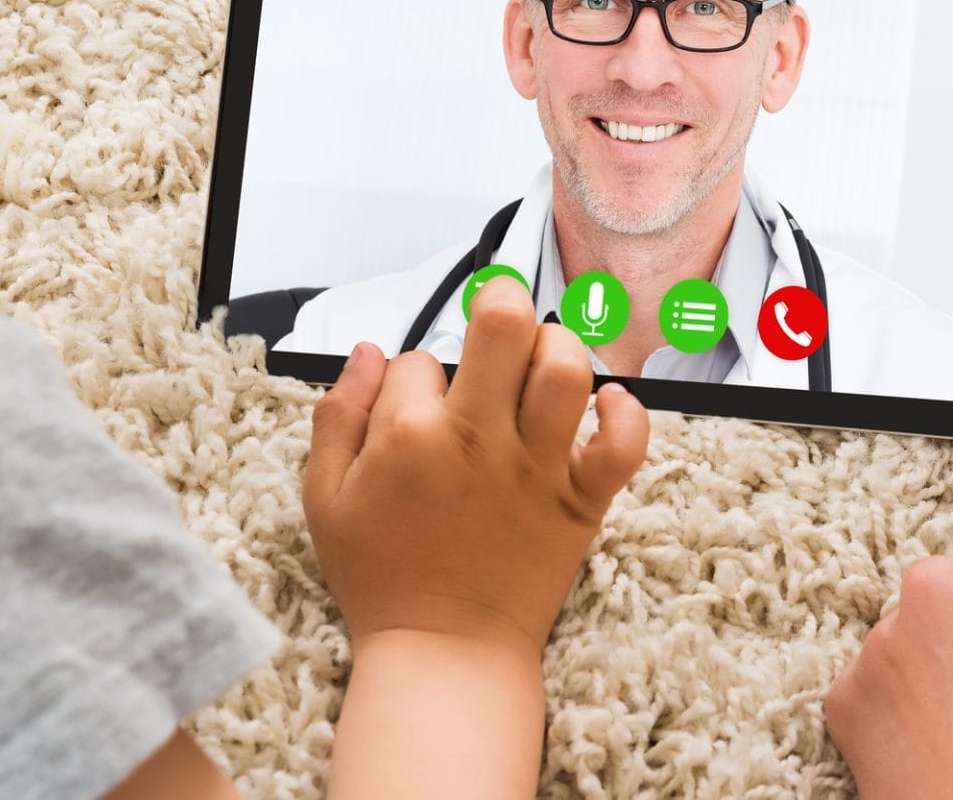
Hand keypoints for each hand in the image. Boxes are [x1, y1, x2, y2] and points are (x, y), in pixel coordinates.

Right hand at [303, 275, 649, 656]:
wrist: (443, 653)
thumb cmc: (385, 578)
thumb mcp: (326, 498)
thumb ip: (338, 417)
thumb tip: (370, 353)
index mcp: (408, 436)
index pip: (416, 359)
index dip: (411, 375)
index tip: (413, 408)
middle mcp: (477, 440)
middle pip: (503, 326)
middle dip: (500, 299)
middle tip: (496, 316)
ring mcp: (534, 468)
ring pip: (565, 368)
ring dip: (558, 346)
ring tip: (541, 363)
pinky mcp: (580, 500)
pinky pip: (622, 443)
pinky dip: (626, 413)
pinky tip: (607, 402)